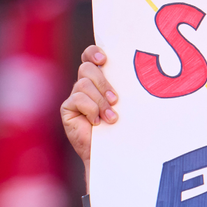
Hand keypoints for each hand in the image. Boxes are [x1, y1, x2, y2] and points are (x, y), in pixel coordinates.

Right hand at [60, 46, 119, 168]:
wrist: (111, 153)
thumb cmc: (122, 127)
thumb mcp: (126, 104)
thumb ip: (124, 88)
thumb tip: (139, 73)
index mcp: (99, 79)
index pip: (90, 56)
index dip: (94, 53)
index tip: (104, 60)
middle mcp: (85, 85)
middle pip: (87, 68)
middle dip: (102, 82)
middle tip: (115, 100)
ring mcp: (75, 96)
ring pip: (83, 84)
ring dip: (100, 101)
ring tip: (111, 118)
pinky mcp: (67, 109)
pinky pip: (78, 99)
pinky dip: (91, 110)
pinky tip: (97, 123)